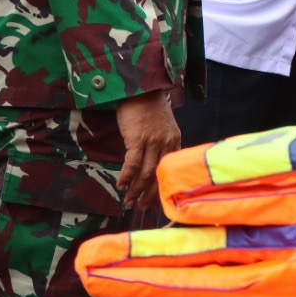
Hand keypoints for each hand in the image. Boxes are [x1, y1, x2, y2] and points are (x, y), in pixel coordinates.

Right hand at [115, 90, 180, 210]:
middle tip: (140, 208)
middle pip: (158, 176)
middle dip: (149, 195)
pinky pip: (132, 163)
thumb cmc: (149, 107)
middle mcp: (166, 143)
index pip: (170, 170)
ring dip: (136, 190)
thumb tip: (154, 162)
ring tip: (128, 202)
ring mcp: (153, 141)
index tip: (156, 202)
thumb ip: (162, 143)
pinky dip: (126, 177)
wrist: (141, 88)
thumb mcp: (163, 126)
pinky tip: (121, 185)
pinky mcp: (137, 139)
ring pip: (146, 173)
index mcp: (174, 141)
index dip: (162, 188)